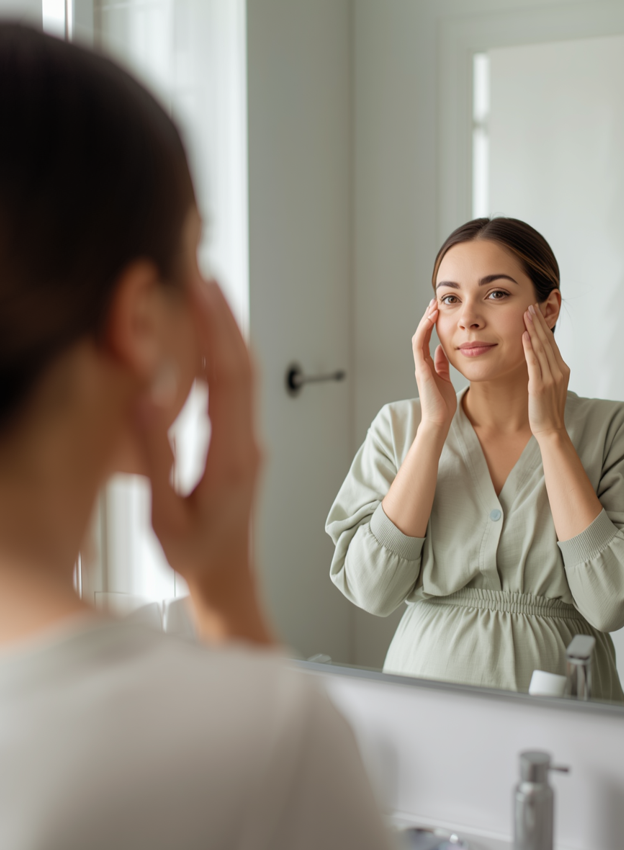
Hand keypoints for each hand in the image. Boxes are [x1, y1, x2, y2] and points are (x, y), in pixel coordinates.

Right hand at [135, 277, 269, 641]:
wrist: (229, 574)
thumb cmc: (195, 554)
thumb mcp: (164, 514)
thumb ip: (157, 457)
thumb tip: (145, 399)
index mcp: (231, 457)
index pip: (230, 380)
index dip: (218, 330)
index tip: (202, 289)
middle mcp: (248, 443)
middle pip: (244, 367)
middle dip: (226, 317)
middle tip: (203, 272)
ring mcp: (249, 442)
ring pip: (245, 377)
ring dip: (228, 332)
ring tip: (206, 292)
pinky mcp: (243, 443)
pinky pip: (238, 391)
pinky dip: (225, 357)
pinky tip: (209, 340)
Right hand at [412, 298, 456, 432]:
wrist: (439, 420)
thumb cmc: (442, 403)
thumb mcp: (444, 378)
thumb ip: (441, 364)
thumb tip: (442, 349)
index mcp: (427, 365)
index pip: (427, 339)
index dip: (431, 324)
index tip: (438, 310)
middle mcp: (421, 363)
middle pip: (421, 334)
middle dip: (427, 317)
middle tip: (434, 302)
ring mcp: (419, 365)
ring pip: (418, 336)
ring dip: (425, 320)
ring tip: (432, 306)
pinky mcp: (421, 369)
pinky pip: (419, 345)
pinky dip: (424, 331)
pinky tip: (430, 320)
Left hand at [522, 303, 569, 437]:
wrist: (550, 429)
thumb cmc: (546, 410)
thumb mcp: (549, 386)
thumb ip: (546, 370)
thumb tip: (537, 357)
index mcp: (562, 369)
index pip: (552, 342)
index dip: (543, 326)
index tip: (536, 312)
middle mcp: (559, 370)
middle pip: (548, 341)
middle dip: (538, 322)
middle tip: (531, 305)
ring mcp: (551, 378)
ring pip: (541, 348)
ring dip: (533, 329)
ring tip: (526, 313)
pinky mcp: (539, 385)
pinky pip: (534, 362)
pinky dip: (529, 347)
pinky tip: (525, 335)